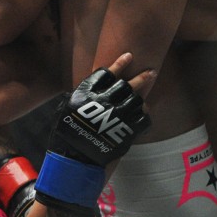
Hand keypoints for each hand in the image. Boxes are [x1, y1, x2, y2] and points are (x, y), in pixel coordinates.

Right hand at [46, 52, 153, 166]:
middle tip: (151, 72)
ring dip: (140, 97)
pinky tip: (142, 114)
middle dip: (140, 77)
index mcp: (87, 94)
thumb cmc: (66, 134)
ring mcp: (116, 117)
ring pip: (137, 100)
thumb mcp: (66, 108)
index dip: (120, 63)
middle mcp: (103, 103)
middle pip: (126, 84)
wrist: (74, 160)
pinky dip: (144, 115)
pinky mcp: (126, 132)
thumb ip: (82, 94)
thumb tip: (94, 84)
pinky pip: (143, 119)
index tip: (129, 56)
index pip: (107, 72)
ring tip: (142, 97)